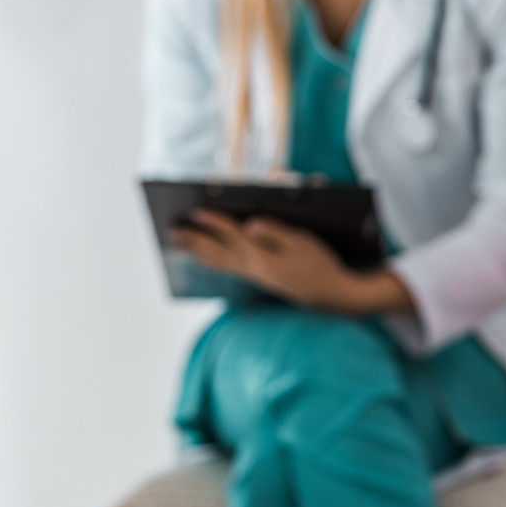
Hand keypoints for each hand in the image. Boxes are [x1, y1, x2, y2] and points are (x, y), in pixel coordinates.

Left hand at [174, 209, 412, 315]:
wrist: (333, 295)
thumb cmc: (322, 264)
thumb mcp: (304, 242)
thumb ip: (277, 232)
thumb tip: (251, 224)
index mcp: (264, 257)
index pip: (234, 235)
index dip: (215, 221)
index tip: (196, 210)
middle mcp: (255, 268)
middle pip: (218, 251)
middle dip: (195, 239)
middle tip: (172, 232)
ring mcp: (257, 275)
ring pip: (220, 261)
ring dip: (198, 251)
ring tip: (178, 244)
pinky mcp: (261, 278)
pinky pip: (229, 268)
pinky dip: (213, 262)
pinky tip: (204, 258)